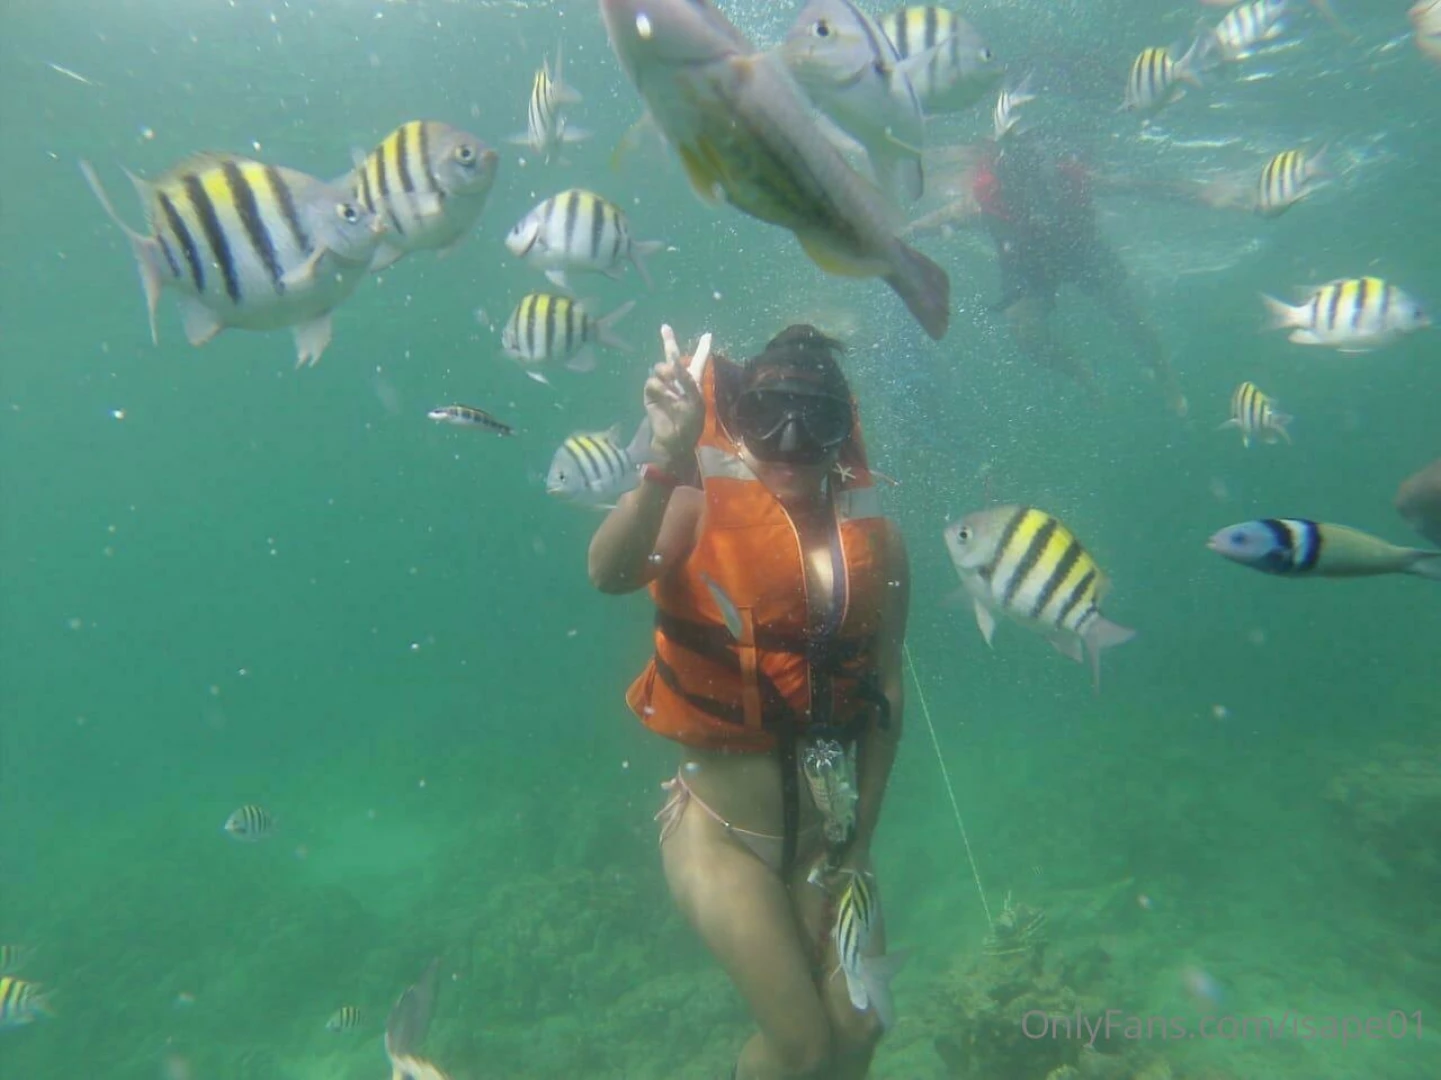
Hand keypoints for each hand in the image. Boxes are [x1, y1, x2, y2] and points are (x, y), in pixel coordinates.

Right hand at [643, 325, 707, 466]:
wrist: (675, 440)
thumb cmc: (691, 423)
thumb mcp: (695, 400)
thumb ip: (687, 380)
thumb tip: (674, 362)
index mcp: (693, 382)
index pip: (698, 361)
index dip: (703, 348)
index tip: (708, 335)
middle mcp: (677, 381)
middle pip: (673, 357)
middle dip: (669, 342)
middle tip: (665, 328)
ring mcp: (663, 387)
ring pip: (661, 367)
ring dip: (667, 373)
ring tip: (673, 389)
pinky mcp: (651, 394)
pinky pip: (653, 382)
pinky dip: (660, 388)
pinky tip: (667, 397)